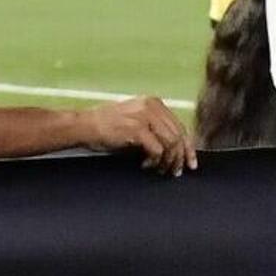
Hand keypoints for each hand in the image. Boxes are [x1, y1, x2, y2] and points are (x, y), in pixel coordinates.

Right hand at [82, 96, 196, 176]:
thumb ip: (156, 129)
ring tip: (160, 171)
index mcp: (154, 103)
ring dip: (168, 162)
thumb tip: (177, 151)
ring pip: (171, 144)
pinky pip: (157, 150)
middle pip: (178, 136)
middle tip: (176, 172)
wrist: (84, 126)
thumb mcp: (136, 122)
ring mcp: (145, 116)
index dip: (188, 148)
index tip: (191, 163)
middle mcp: (152, 106)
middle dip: (180, 158)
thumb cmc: (108, 127)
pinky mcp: (137, 128)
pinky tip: (145, 166)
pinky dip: (154, 162)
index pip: (180, 127)